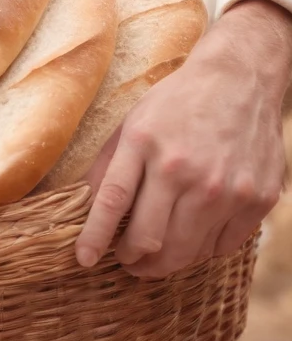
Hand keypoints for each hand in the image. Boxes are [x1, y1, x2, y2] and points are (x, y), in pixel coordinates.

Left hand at [75, 0, 290, 278]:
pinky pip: (222, 248)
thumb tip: (87, 208)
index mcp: (145, 143)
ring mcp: (223, 187)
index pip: (112, 203)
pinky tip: (194, 235)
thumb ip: (109, 165)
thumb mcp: (133, 121)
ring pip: (185, 252)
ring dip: (165, 262)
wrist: (240, 78)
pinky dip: (203, 250)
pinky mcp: (256, 199)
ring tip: (156, 255)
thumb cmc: (179, 101)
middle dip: (132, 259)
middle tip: (127, 260)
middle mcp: (183, 168)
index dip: (95, 237)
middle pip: (150, 239)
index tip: (84, 259)